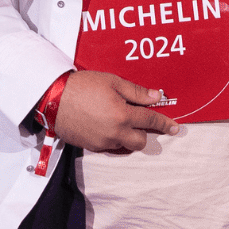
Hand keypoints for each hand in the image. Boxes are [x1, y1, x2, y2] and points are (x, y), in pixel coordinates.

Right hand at [51, 70, 182, 151]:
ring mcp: (102, 142)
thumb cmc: (83, 86)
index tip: (175, 128)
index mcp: (122, 115)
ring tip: (117, 119)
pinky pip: (109, 147)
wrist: (53, 98)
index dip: (165, 124)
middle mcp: (114, 133)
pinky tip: (104, 125)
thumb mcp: (113, 82)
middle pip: (140, 142)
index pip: (150, 122)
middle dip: (143, 133)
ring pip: (124, 146)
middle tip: (138, 120)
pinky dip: (112, 138)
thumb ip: (136, 92)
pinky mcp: (90, 147)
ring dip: (127, 136)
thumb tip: (156, 97)